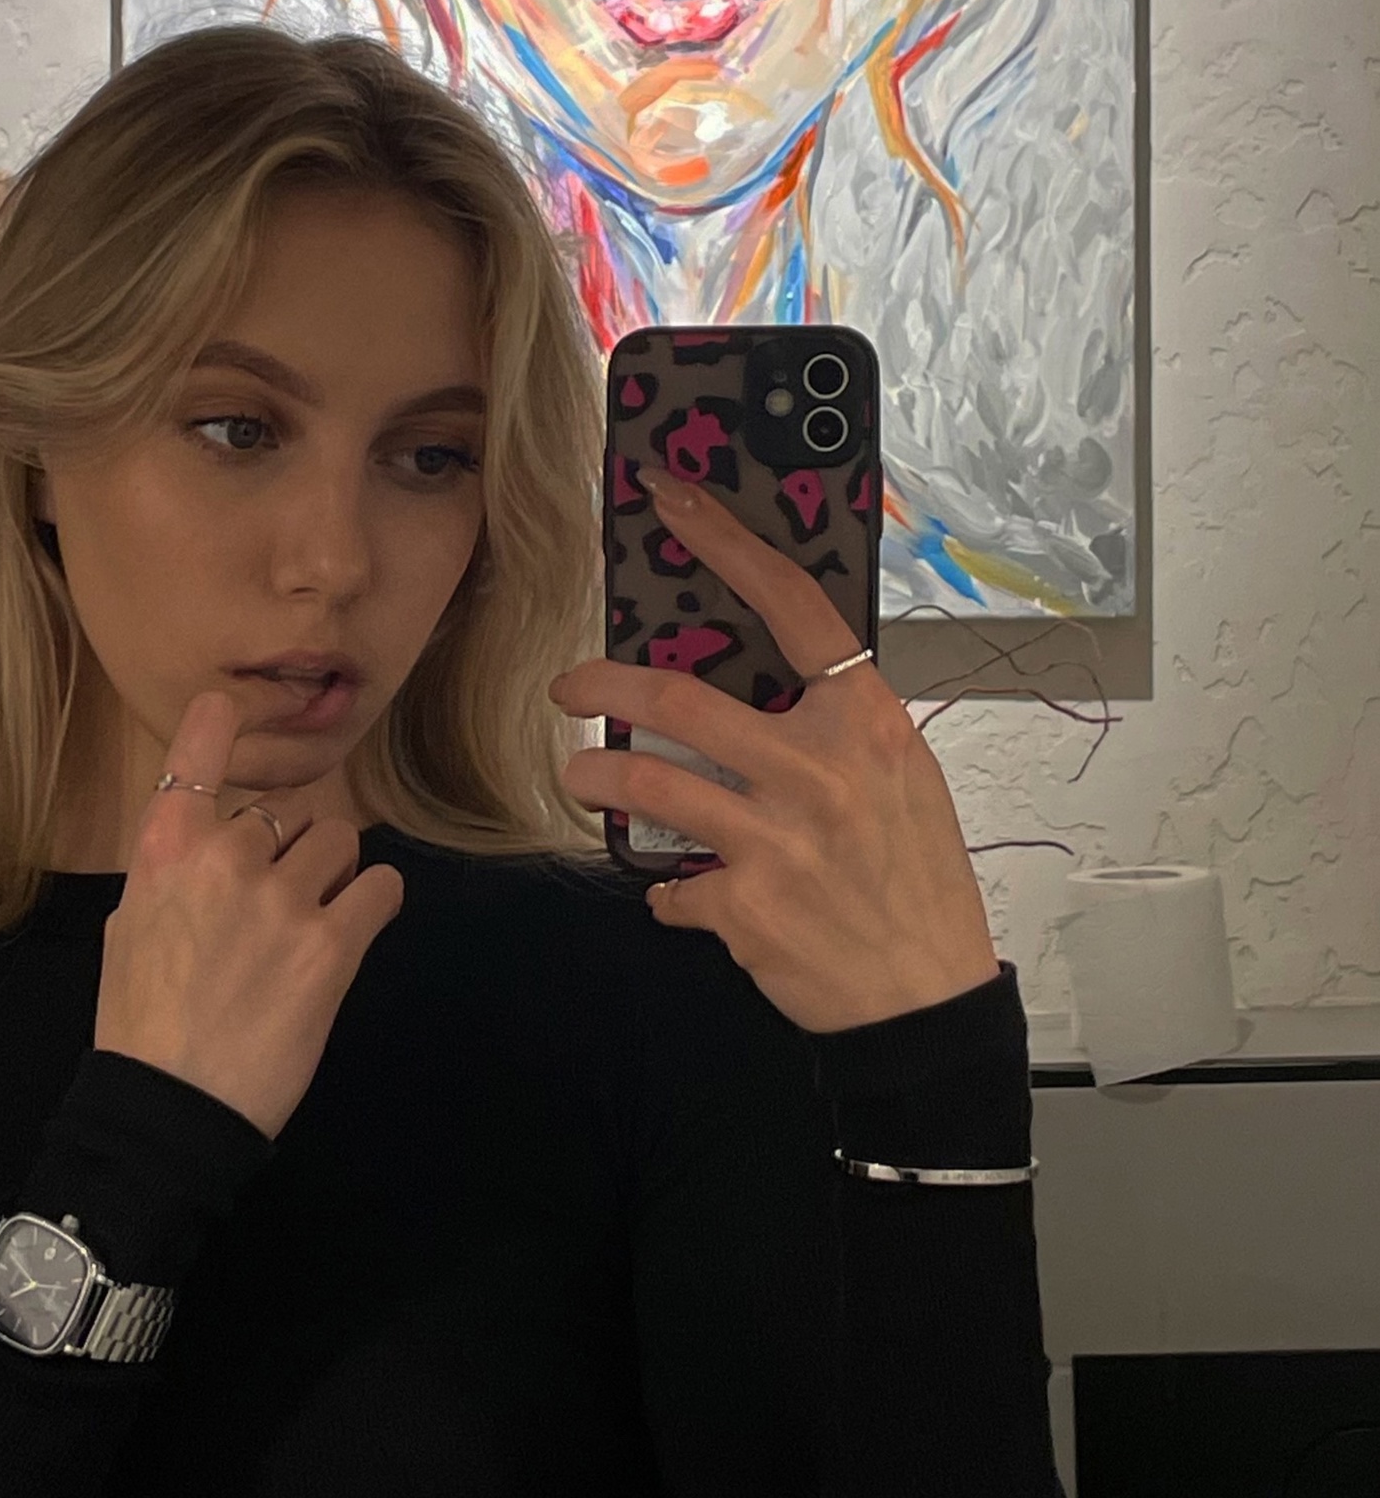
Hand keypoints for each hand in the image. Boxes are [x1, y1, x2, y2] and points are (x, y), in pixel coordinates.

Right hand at [94, 689, 404, 1137]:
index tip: (229, 706)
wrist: (171, 1107)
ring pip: (340, 840)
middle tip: (273, 907)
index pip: (195, 755)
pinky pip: (381, 887)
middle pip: (284, 814)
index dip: (218, 722)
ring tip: (316, 917)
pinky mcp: (333, 944)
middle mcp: (224, 859)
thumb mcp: (131, 931)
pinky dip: (376, 899)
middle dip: (286, 851)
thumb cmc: (143, 1026)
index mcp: (165, 853)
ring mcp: (282, 899)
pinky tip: (359, 922)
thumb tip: (208, 849)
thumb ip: (172, 874)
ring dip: (335, 870)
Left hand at [547, 464, 1000, 1035]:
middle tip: (569, 686)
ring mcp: (778, 838)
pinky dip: (669, 889)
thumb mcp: (901, 778)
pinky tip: (682, 893)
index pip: (791, 605)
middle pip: (681, 698)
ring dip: (600, 775)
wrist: (927, 997)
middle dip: (604, 684)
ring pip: (649, 782)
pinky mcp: (744, 904)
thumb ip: (834, 727)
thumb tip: (762, 681)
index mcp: (864, 721)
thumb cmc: (915, 880)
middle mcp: (819, 770)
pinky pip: (672, 882)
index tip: (672, 501)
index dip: (726, 544)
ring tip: (585, 776)